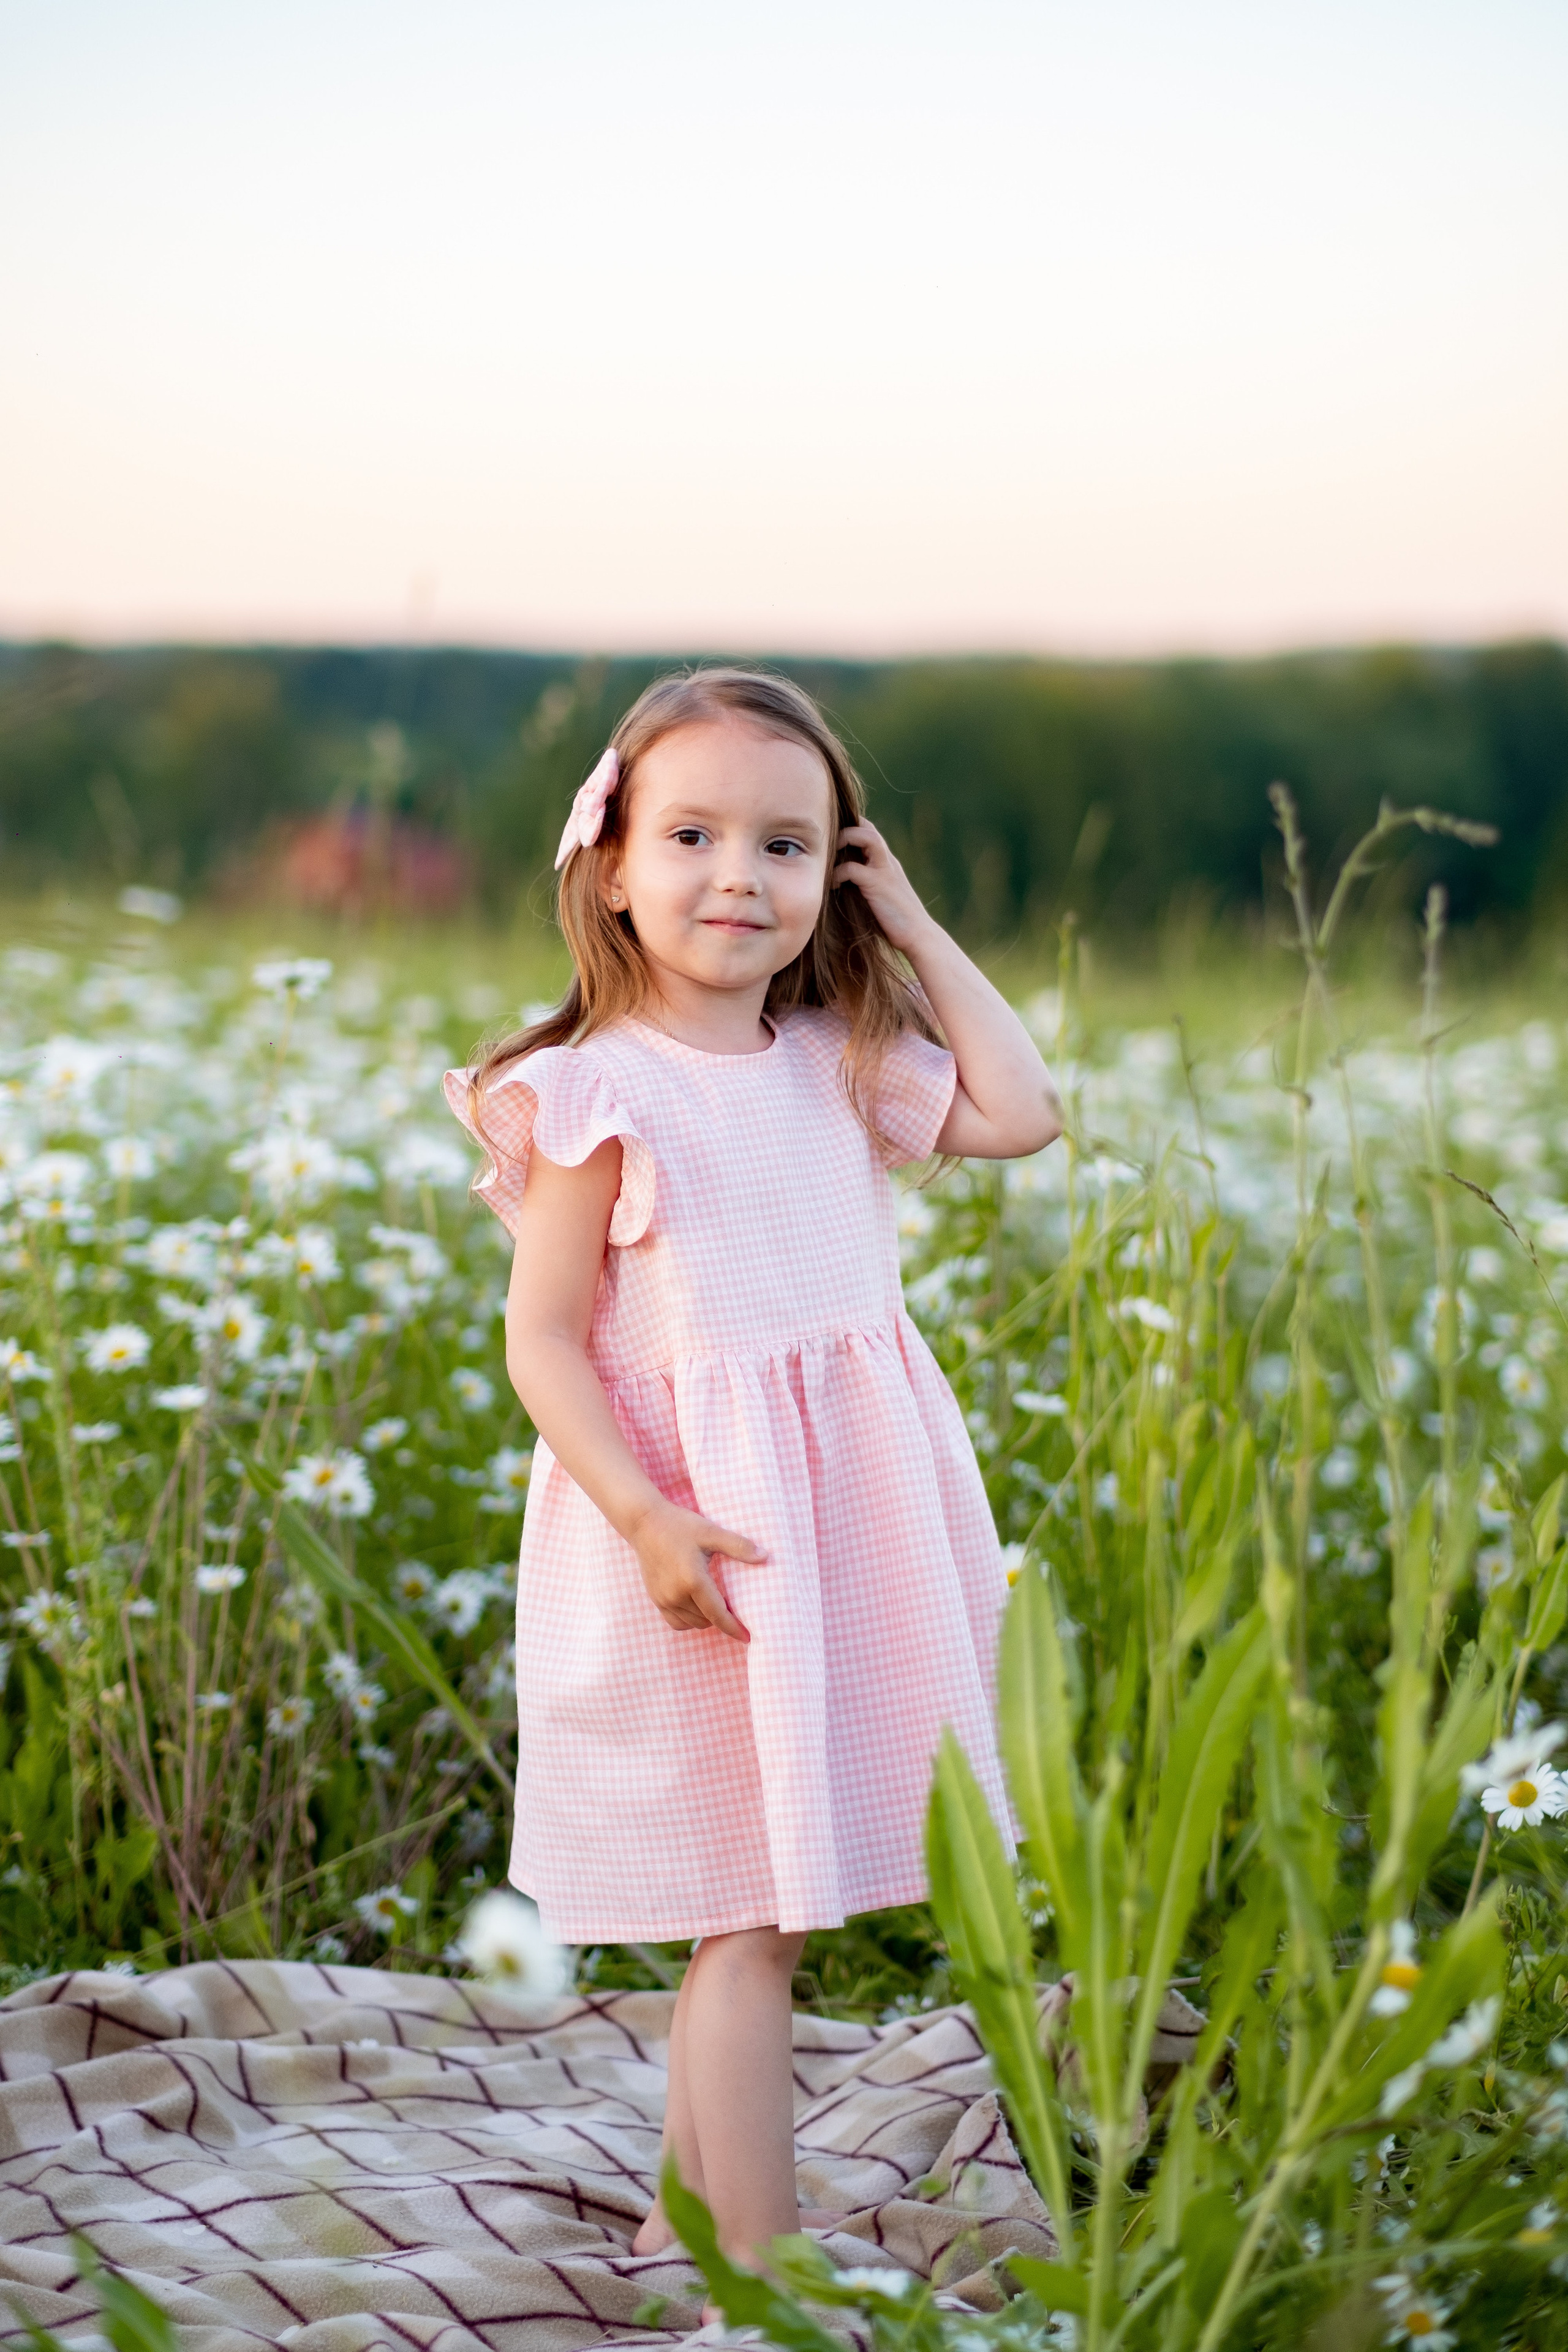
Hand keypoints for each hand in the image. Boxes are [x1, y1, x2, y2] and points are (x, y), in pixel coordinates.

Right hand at [629, 1497, 764, 1640]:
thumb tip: (765, 1557)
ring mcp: (663, 1599)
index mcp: (692, 1580)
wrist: (644, 1523)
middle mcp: (676, 1594)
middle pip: (706, 1621)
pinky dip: (690, 1620)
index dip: (733, 1628)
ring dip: (706, 1620)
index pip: (717, 1614)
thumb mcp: (711, 1532)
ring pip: (691, 1624)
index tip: (748, 1638)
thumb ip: (738, 1546)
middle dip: (722, 1618)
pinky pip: (676, 1622)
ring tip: (717, 1604)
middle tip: (733, 1606)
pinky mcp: (655, 1599)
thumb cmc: (679, 1525)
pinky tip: (698, 1606)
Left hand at [832, 822, 934, 953]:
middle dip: (844, 828)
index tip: (831, 843)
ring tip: (829, 858)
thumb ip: (866, 882)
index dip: (849, 828)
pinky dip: (839, 873)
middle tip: (827, 847)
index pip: (868, 830)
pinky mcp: (878, 884)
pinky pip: (853, 867)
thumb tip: (841, 882)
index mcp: (886, 861)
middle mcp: (887, 860)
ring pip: (866, 835)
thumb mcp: (880, 894)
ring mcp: (884, 870)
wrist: (919, 935)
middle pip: (867, 825)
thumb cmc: (896, 920)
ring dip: (844, 839)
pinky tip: (835, 886)